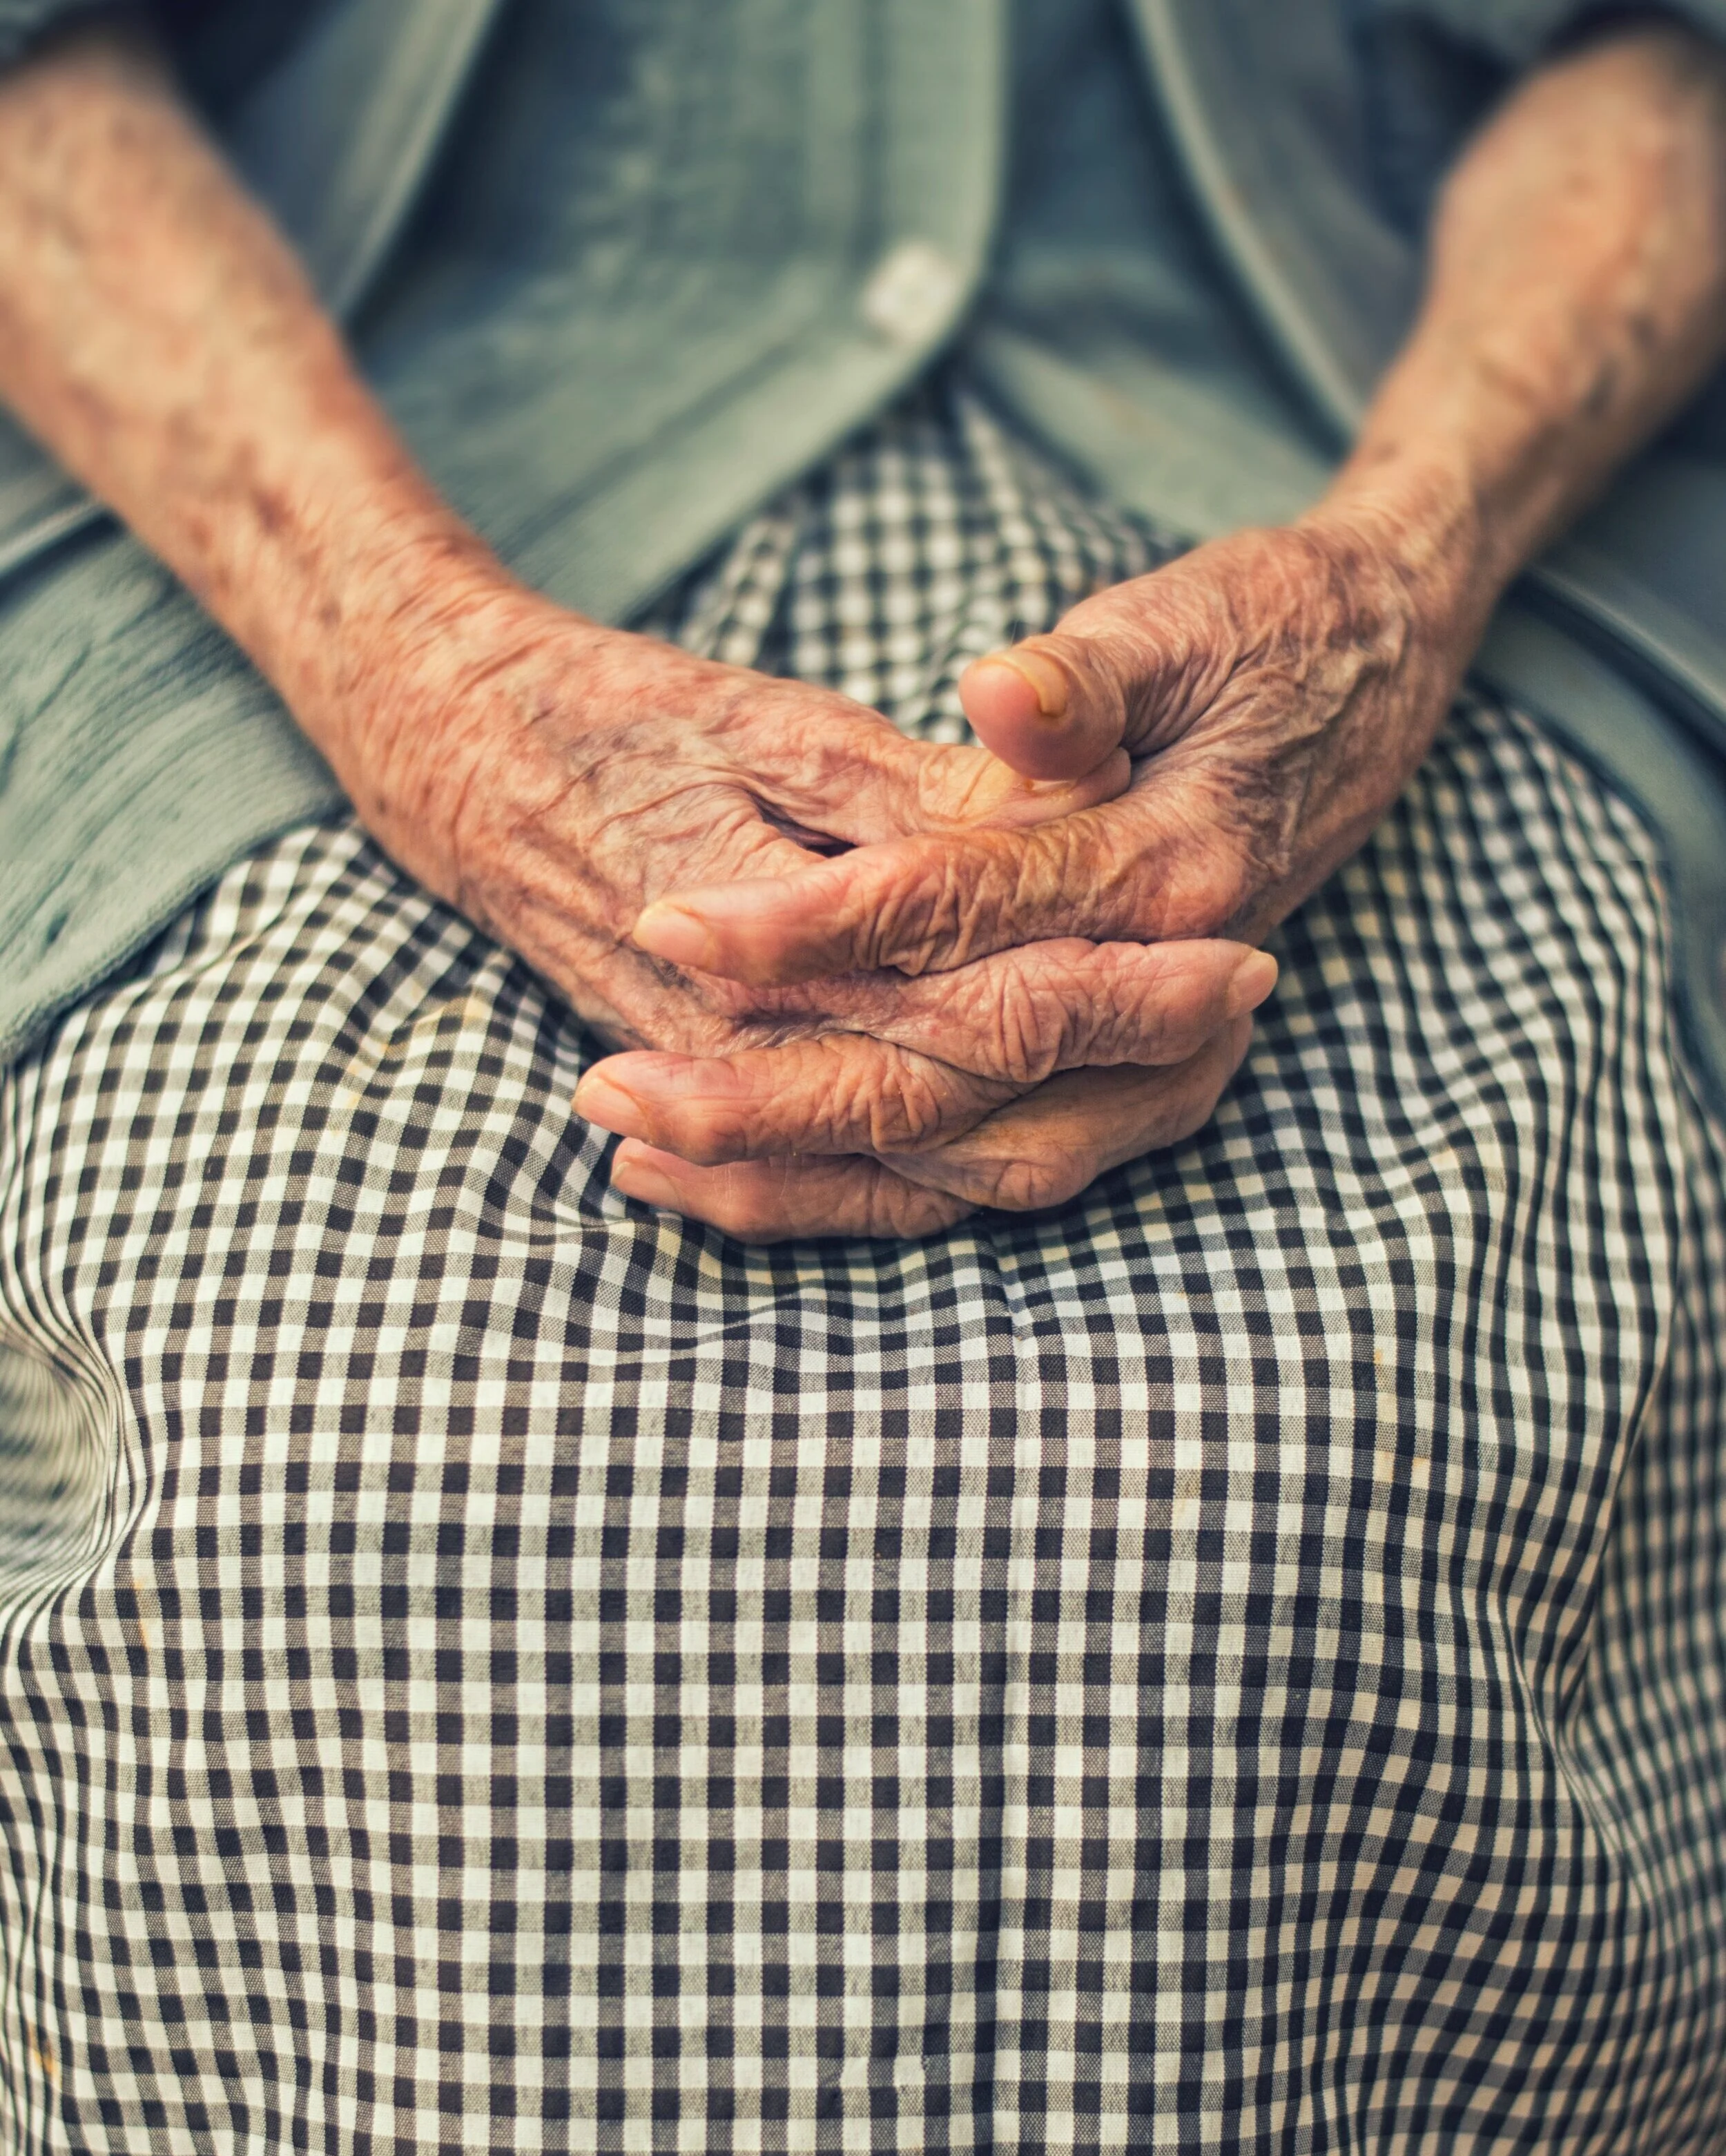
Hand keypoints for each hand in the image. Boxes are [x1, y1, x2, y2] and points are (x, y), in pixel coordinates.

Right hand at [331, 575, 1272, 1235]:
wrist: (452, 760)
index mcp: (768, 935)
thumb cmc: (612, 717)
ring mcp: (726, 1084)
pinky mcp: (715, 1093)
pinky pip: (840, 1187)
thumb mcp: (769, 724)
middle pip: (967, 1103)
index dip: (1120, 994)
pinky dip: (944, 1185)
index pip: (975, 1002)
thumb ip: (910, 804)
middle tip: (1249, 1024)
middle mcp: (747, 1040)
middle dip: (1124, 1071)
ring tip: (1185, 1086)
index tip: (1243, 964)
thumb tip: (1059, 829)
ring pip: (914, 1167)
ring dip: (1056, 1137)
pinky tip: (1030, 1161)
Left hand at [598, 505, 1467, 1233]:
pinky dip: (869, 1186)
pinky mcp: (1129, 1085)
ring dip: (802, 1170)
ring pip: (961, 1160)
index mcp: (1170, 870)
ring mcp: (1158, 1061)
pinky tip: (747, 1181)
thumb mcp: (1181, 623)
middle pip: (947, 1077)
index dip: (810, 924)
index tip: (674, 918)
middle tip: (608, 1090)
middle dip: (771, 1095)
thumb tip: (1006, 697)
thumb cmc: (1266, 635)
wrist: (1375, 683)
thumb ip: (1086, 679)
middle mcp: (1168, 998)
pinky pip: (989, 1170)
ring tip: (642, 1153)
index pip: (960, 918)